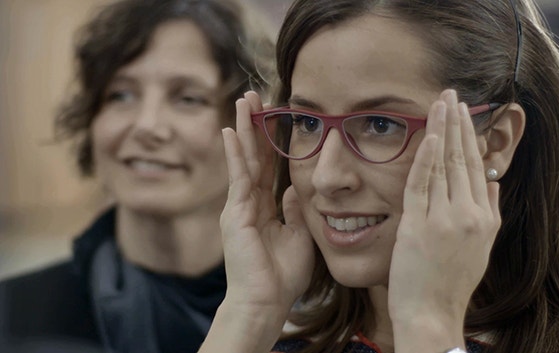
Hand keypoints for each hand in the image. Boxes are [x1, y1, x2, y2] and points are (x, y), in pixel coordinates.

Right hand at [220, 91, 314, 322]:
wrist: (267, 301)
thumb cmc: (283, 275)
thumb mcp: (298, 235)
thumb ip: (294, 210)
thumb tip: (294, 188)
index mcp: (265, 208)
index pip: (268, 167)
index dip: (271, 142)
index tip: (274, 117)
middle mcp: (249, 203)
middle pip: (254, 157)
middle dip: (254, 127)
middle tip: (254, 97)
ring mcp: (239, 206)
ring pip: (244, 160)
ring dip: (244, 129)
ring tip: (243, 101)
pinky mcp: (235, 213)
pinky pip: (237, 177)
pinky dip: (235, 153)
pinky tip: (231, 131)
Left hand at [388, 90, 500, 350]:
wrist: (432, 312)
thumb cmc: (451, 280)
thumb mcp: (481, 247)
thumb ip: (489, 212)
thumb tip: (491, 183)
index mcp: (485, 217)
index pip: (476, 167)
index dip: (469, 137)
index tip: (464, 113)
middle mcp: (469, 214)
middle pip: (462, 159)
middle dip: (457, 124)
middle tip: (452, 94)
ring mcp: (444, 219)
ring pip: (443, 165)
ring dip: (441, 130)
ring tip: (441, 102)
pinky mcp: (418, 225)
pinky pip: (422, 184)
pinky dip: (425, 157)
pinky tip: (428, 134)